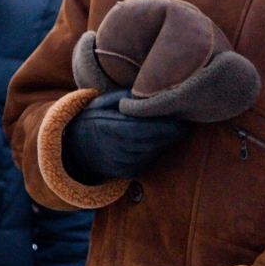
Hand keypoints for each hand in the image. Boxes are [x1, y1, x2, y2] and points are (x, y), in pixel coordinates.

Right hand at [62, 90, 191, 184]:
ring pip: (154, 152)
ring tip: (176, 128)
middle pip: (152, 142)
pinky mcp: (128, 173)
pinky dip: (157, 150)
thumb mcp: (102, 102)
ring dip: (166, 141)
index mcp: (107, 127)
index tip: (181, 118)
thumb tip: (149, 93)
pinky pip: (150, 160)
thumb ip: (124, 97)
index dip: (164, 125)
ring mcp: (121, 164)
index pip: (141, 129)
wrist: (77, 149)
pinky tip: (157, 140)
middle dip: (172, 133)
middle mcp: (114, 149)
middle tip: (187, 123)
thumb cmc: (94, 119)